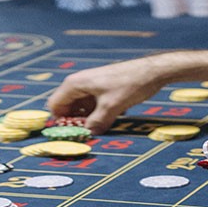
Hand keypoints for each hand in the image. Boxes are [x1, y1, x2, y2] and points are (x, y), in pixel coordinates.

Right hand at [46, 50, 207, 133]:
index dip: (61, 121)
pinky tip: (112, 117)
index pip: (55, 106)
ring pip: (82, 108)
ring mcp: (92, 86)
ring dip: (90, 119)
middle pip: (68, 108)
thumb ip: (97, 123)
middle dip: (77, 122)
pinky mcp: (103, 89)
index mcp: (75, 84)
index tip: (74, 132)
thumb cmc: (130, 84)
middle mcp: (80, 83)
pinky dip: (99, 114)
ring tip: (103, 125)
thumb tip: (88, 135)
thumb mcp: (112, 107)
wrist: (152, 71)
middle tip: (90, 132)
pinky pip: (94, 105)